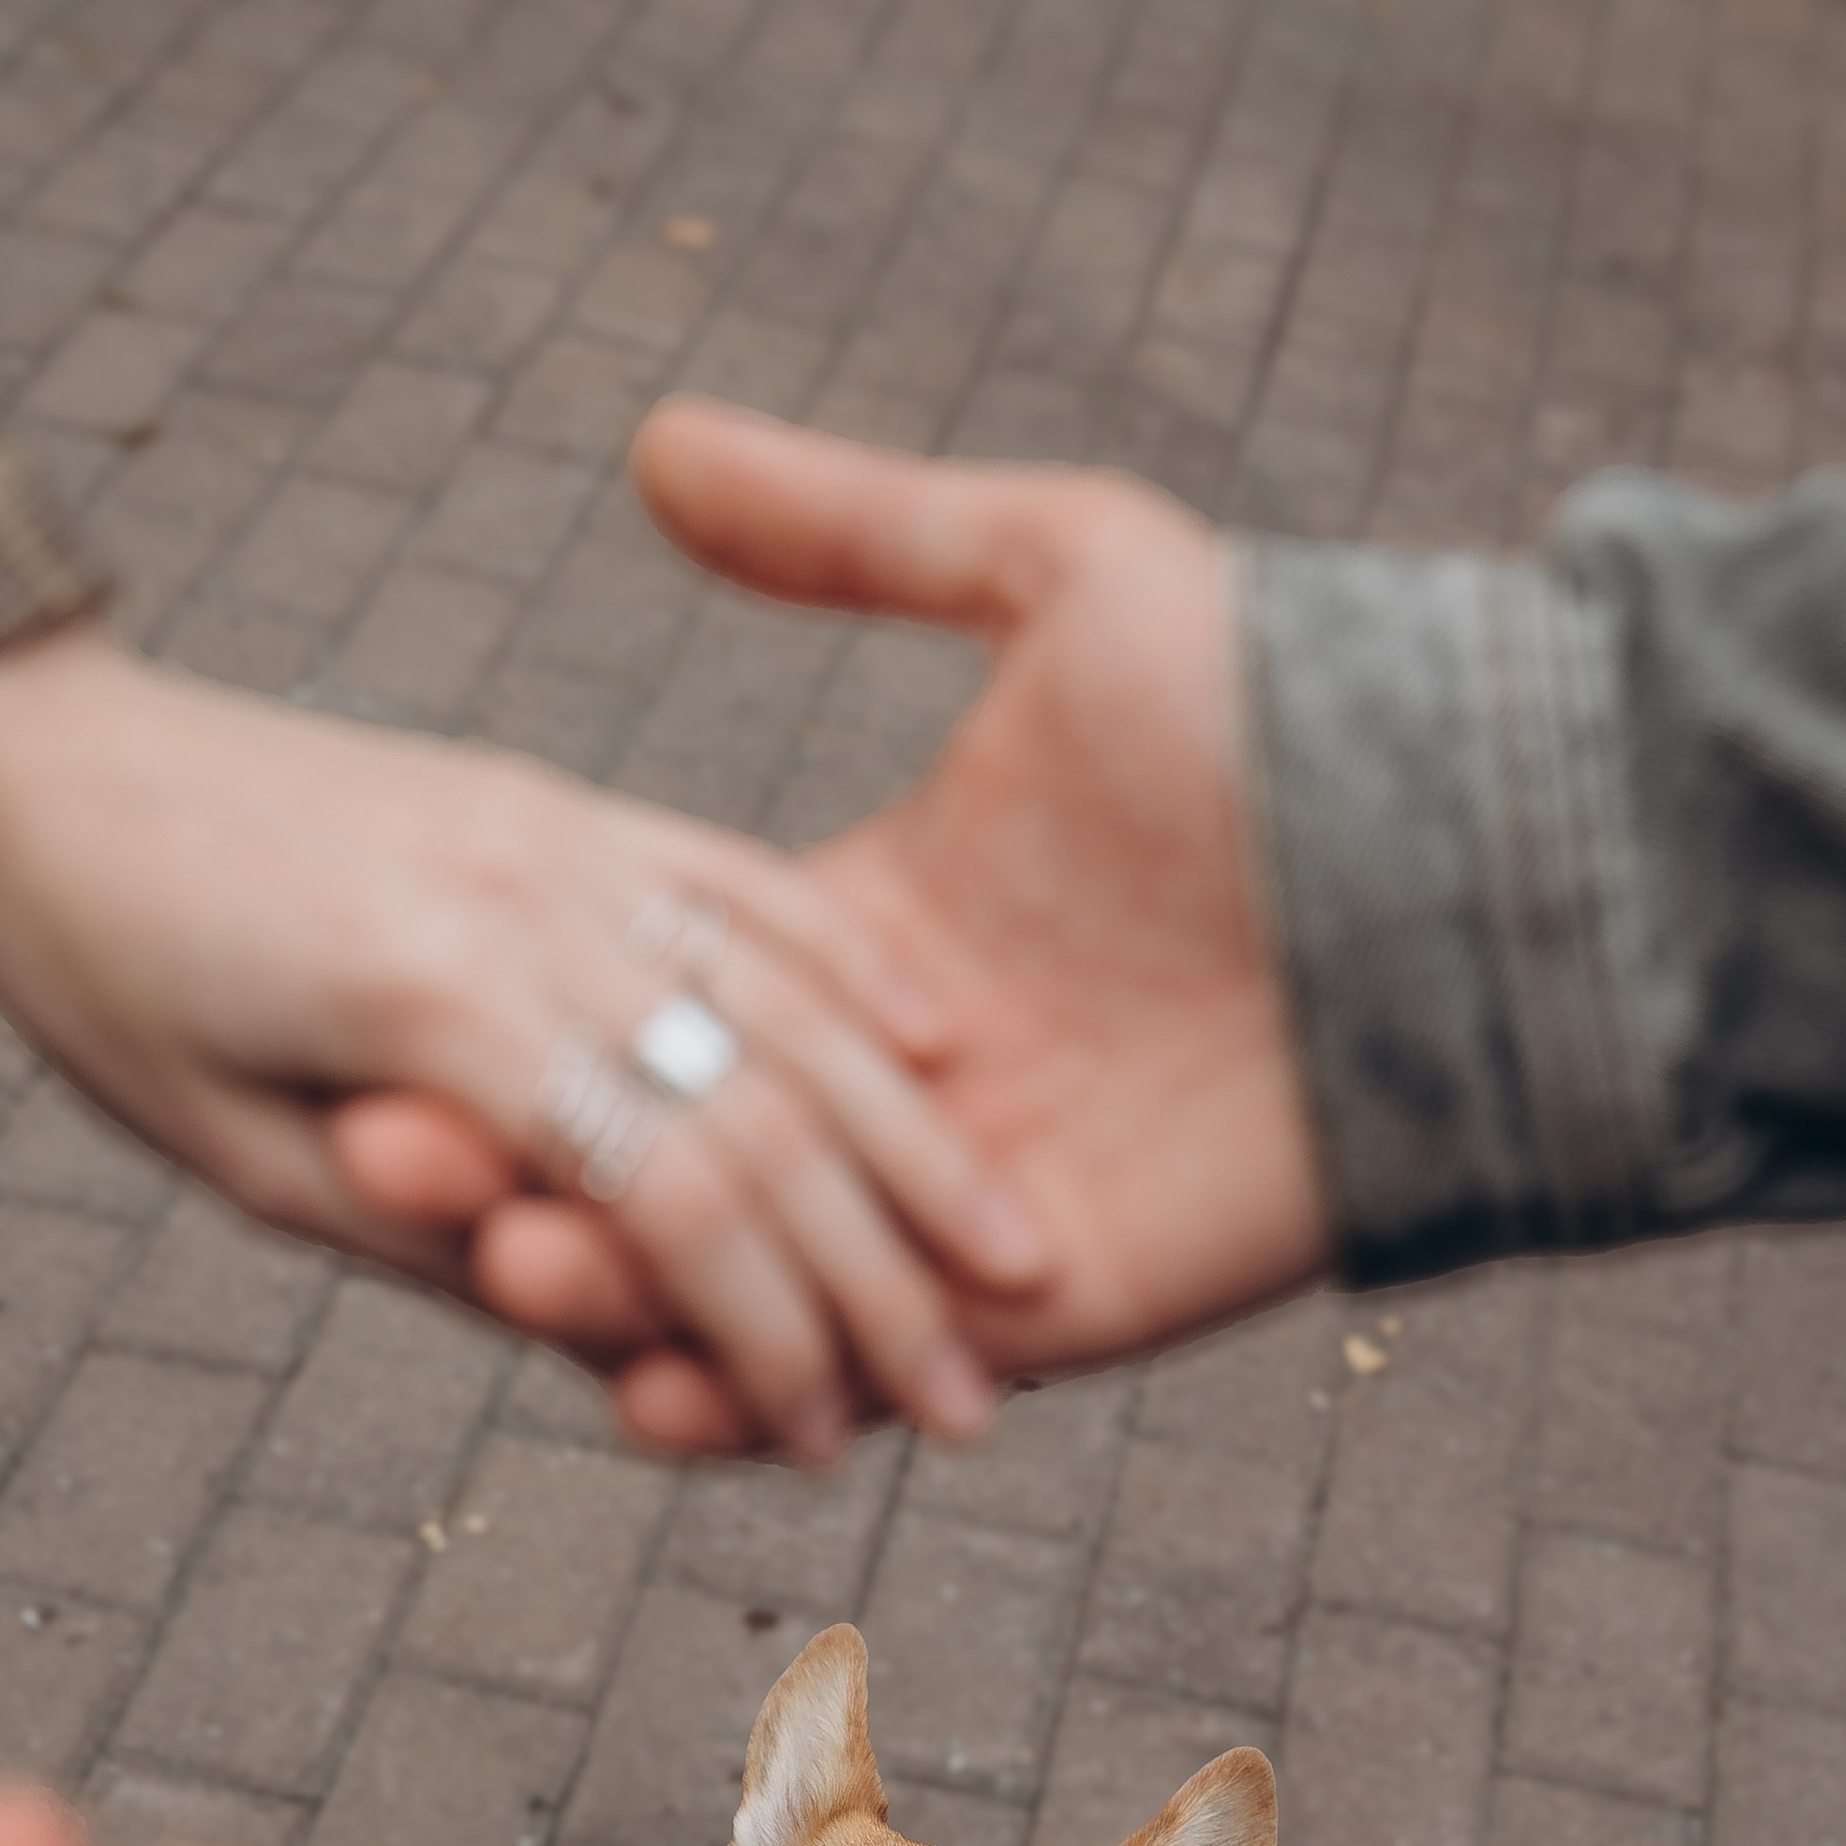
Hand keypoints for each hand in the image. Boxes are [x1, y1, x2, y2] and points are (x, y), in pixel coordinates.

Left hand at [0, 621, 1038, 1462]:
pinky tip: (939, 1042)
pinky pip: (741, 878)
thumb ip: (441, 1240)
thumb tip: (618, 1335)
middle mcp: (526, 904)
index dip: (771, 1342)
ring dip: (915, 1138)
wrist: (33, 766)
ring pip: (789, 990)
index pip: (676, 1199)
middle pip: (767, 1104)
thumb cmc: (112, 995)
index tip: (836, 1447)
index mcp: (435, 1014)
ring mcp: (555, 834)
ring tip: (1011, 1256)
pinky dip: (852, 965)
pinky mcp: (558, 801)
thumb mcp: (248, 1164)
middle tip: (976, 1403)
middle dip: (886, 1274)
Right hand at [342, 409, 1330, 1452]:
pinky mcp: (1048, 1316)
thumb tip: (657, 445)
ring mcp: (969, 1216)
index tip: (387, 1000)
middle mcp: (906, 1097)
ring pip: (745, 1285)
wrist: (1463, 859)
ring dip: (607, 1287)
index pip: (659, 1008)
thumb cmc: (1279, 709)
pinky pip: (871, 1378)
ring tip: (488, 1254)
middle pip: (667, 1154)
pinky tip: (636, 1389)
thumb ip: (857, 527)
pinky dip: (748, 1399)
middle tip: (382, 1149)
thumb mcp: (1059, 574)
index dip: (528, 1012)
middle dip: (522, 1161)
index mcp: (878, 942)